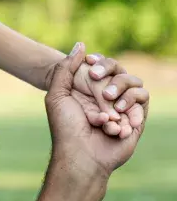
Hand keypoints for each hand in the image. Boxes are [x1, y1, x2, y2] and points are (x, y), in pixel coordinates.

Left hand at [46, 43, 148, 181]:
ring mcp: (122, 107)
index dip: (100, 62)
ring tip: (107, 115)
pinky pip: (143, 101)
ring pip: (134, 83)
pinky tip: (114, 126)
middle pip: (120, 71)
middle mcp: (107, 96)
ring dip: (120, 94)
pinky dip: (129, 109)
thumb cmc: (66, 126)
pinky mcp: (136, 119)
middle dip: (110, 77)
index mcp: (89, 89)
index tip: (91, 63)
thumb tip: (81, 45)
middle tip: (100, 90)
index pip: (102, 65)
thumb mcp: (57, 94)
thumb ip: (66, 68)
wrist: (81, 155)